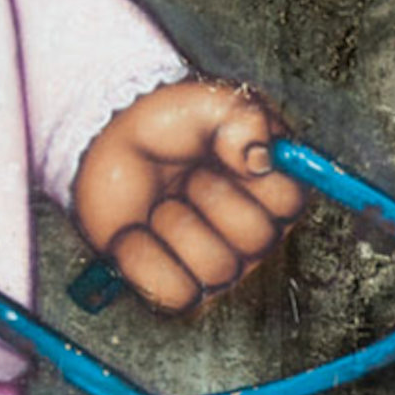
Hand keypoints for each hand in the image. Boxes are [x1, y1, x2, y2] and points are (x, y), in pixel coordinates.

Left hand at [73, 81, 307, 313]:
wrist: (105, 145)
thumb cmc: (166, 124)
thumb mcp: (209, 102)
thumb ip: (245, 119)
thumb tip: (261, 161)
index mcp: (270, 191)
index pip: (289, 202)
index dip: (253, 179)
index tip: (223, 153)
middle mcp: (251, 236)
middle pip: (256, 240)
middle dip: (208, 198)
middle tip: (185, 176)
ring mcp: (215, 268)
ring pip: (216, 270)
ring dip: (172, 225)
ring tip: (157, 202)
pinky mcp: (174, 288)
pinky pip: (172, 293)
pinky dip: (142, 258)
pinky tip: (133, 231)